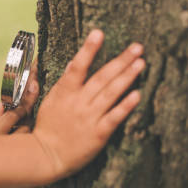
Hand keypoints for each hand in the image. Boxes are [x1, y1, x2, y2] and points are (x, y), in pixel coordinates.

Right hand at [33, 30, 143, 179]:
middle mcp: (78, 102)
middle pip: (102, 77)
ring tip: (141, 63)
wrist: (46, 155)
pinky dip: (126, 106)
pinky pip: (114, 117)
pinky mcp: (98, 134)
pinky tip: (137, 94)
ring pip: (111, 93)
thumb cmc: (47, 127)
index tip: (99, 33)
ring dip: (127, 77)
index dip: (88, 49)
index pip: (78, 66)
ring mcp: (89, 117)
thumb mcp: (49, 101)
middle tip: (138, 47)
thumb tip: (71, 65)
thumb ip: (63, 84)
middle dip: (120, 60)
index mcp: (64, 92)